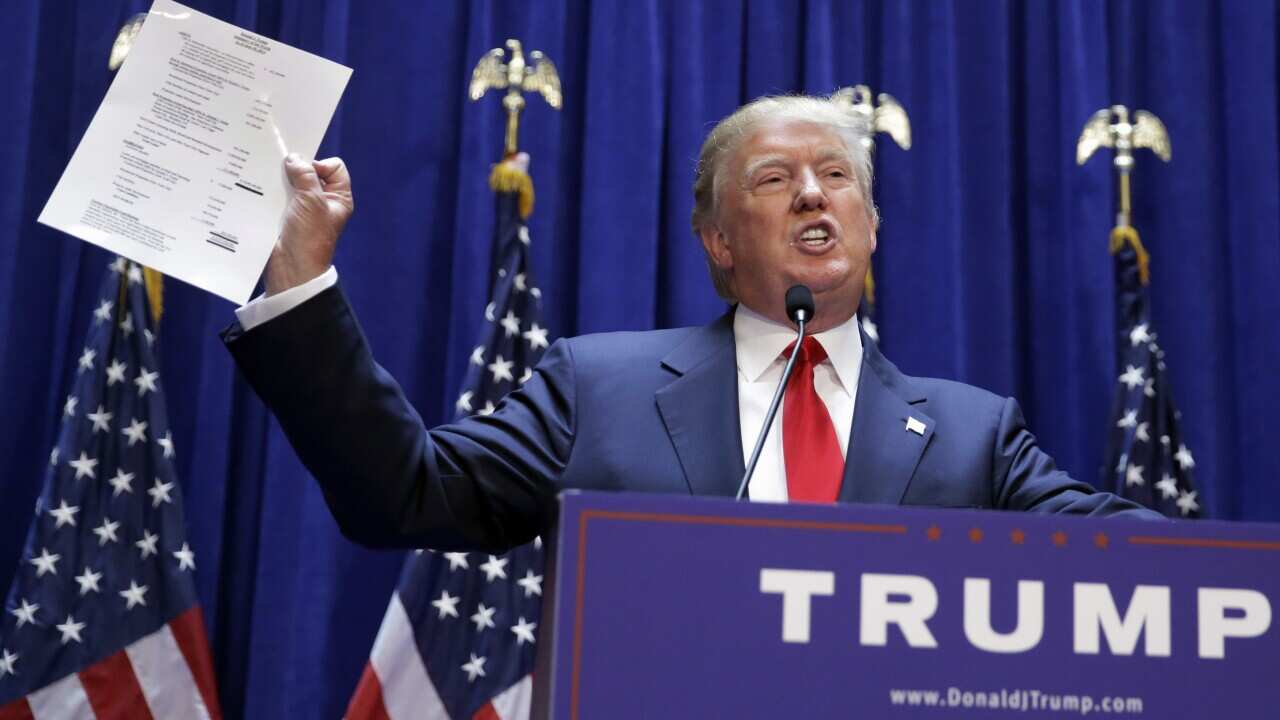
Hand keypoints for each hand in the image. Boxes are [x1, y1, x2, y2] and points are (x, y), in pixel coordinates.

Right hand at [265, 154, 353, 295]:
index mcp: (338, 198)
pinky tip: (258, 189)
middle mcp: (322, 202)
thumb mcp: (312, 201)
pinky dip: (268, 191)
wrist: (291, 268)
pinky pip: (276, 195)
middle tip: (280, 170)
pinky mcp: (283, 214)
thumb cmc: (310, 238)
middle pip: (309, 172)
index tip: (305, 172)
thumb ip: (305, 175)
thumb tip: (293, 158)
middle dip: (294, 169)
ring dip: (279, 181)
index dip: (319, 164)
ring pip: (290, 183)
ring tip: (267, 181)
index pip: (334, 167)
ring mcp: (302, 208)